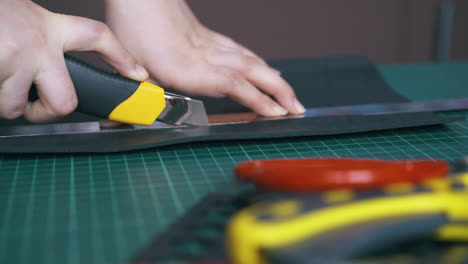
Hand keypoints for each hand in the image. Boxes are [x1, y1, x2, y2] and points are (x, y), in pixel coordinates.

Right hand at [0, 0, 147, 121]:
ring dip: (2, 100)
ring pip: (15, 106)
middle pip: (65, 101)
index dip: (122, 57)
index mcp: (48, 26)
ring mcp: (15, 58)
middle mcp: (37, 43)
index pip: (98, 38)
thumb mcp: (19, 17)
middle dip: (48, 112)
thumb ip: (39, 41)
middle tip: (35, 106)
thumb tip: (45, 72)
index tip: (139, 73)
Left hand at [105, 0, 304, 115]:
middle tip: (298, 108)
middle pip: (251, 71)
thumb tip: (147, 113)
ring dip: (274, 79)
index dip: (256, 98)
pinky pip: (241, 51)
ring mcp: (210, 44)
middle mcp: (205, 55)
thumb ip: (143, 94)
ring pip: (251, 60)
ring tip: (291, 95)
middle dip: (279, 91)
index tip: (276, 112)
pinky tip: (266, 70)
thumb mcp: (130, 65)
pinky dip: (259, 63)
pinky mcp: (209, 37)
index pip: (232, 84)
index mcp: (187, 66)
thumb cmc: (132, 24)